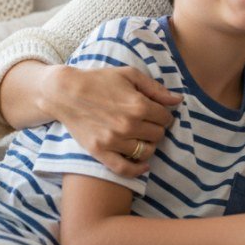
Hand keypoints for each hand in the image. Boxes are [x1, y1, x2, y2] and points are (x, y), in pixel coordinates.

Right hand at [40, 65, 182, 177]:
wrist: (65, 92)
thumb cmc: (99, 80)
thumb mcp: (130, 75)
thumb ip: (156, 88)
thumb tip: (178, 100)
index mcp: (138, 105)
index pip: (166, 118)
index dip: (164, 114)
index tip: (157, 112)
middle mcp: (128, 125)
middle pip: (158, 135)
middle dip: (156, 128)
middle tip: (147, 123)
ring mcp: (114, 141)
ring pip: (146, 151)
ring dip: (148, 145)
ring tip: (142, 137)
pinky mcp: (100, 152)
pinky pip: (124, 169)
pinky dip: (137, 170)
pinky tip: (144, 165)